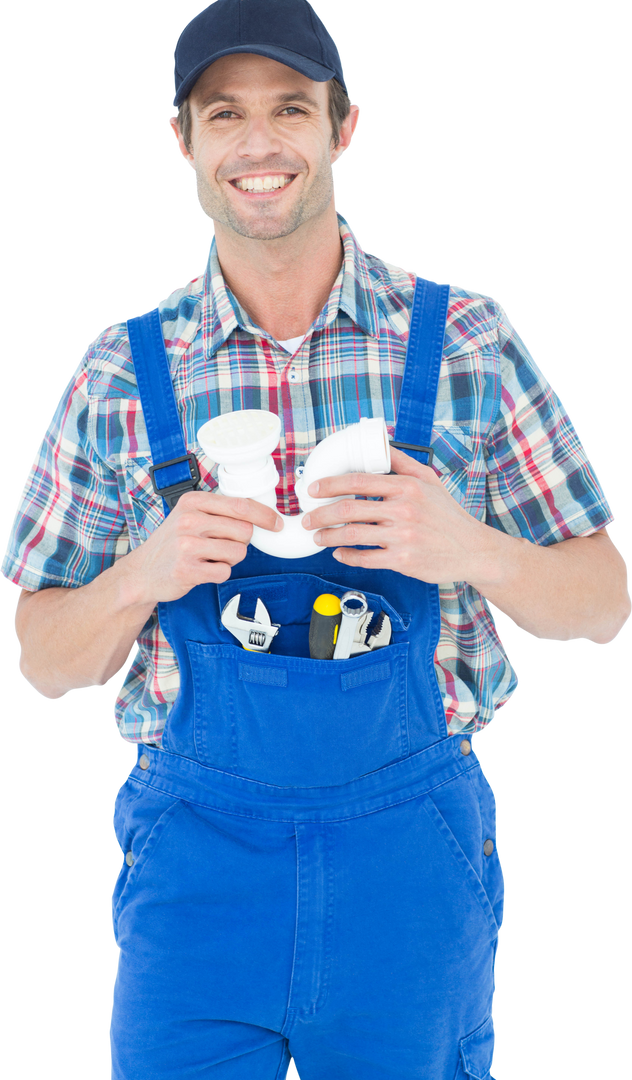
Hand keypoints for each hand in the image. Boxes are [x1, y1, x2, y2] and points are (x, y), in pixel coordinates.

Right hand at [126, 490, 282, 602]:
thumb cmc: (172, 544)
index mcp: (193, 501)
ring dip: (229, 559)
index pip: (241, 505)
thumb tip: (260, 515)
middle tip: (221, 546)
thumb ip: (219, 512)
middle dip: (240, 542)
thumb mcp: (190, 516)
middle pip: (244, 531)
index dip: (264, 515)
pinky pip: (225, 572)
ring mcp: (186, 545)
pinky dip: (219, 573)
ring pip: (238, 552)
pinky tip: (202, 570)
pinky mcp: (187, 569)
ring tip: (208, 557)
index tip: (275, 523)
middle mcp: (189, 520)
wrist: (143, 572)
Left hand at [301, 446, 498, 584]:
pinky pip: (365, 559)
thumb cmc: (448, 515)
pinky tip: (340, 553)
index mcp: (407, 487)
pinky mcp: (403, 561)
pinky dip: (347, 556)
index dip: (330, 484)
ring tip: (318, 537)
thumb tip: (381, 443)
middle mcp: (404, 510)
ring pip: (352, 536)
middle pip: (349, 509)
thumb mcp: (429, 480)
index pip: (358, 481)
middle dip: (320, 514)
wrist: (472, 549)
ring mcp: (403, 537)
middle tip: (308, 519)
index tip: (314, 489)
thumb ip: (402, 462)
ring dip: (328, 537)